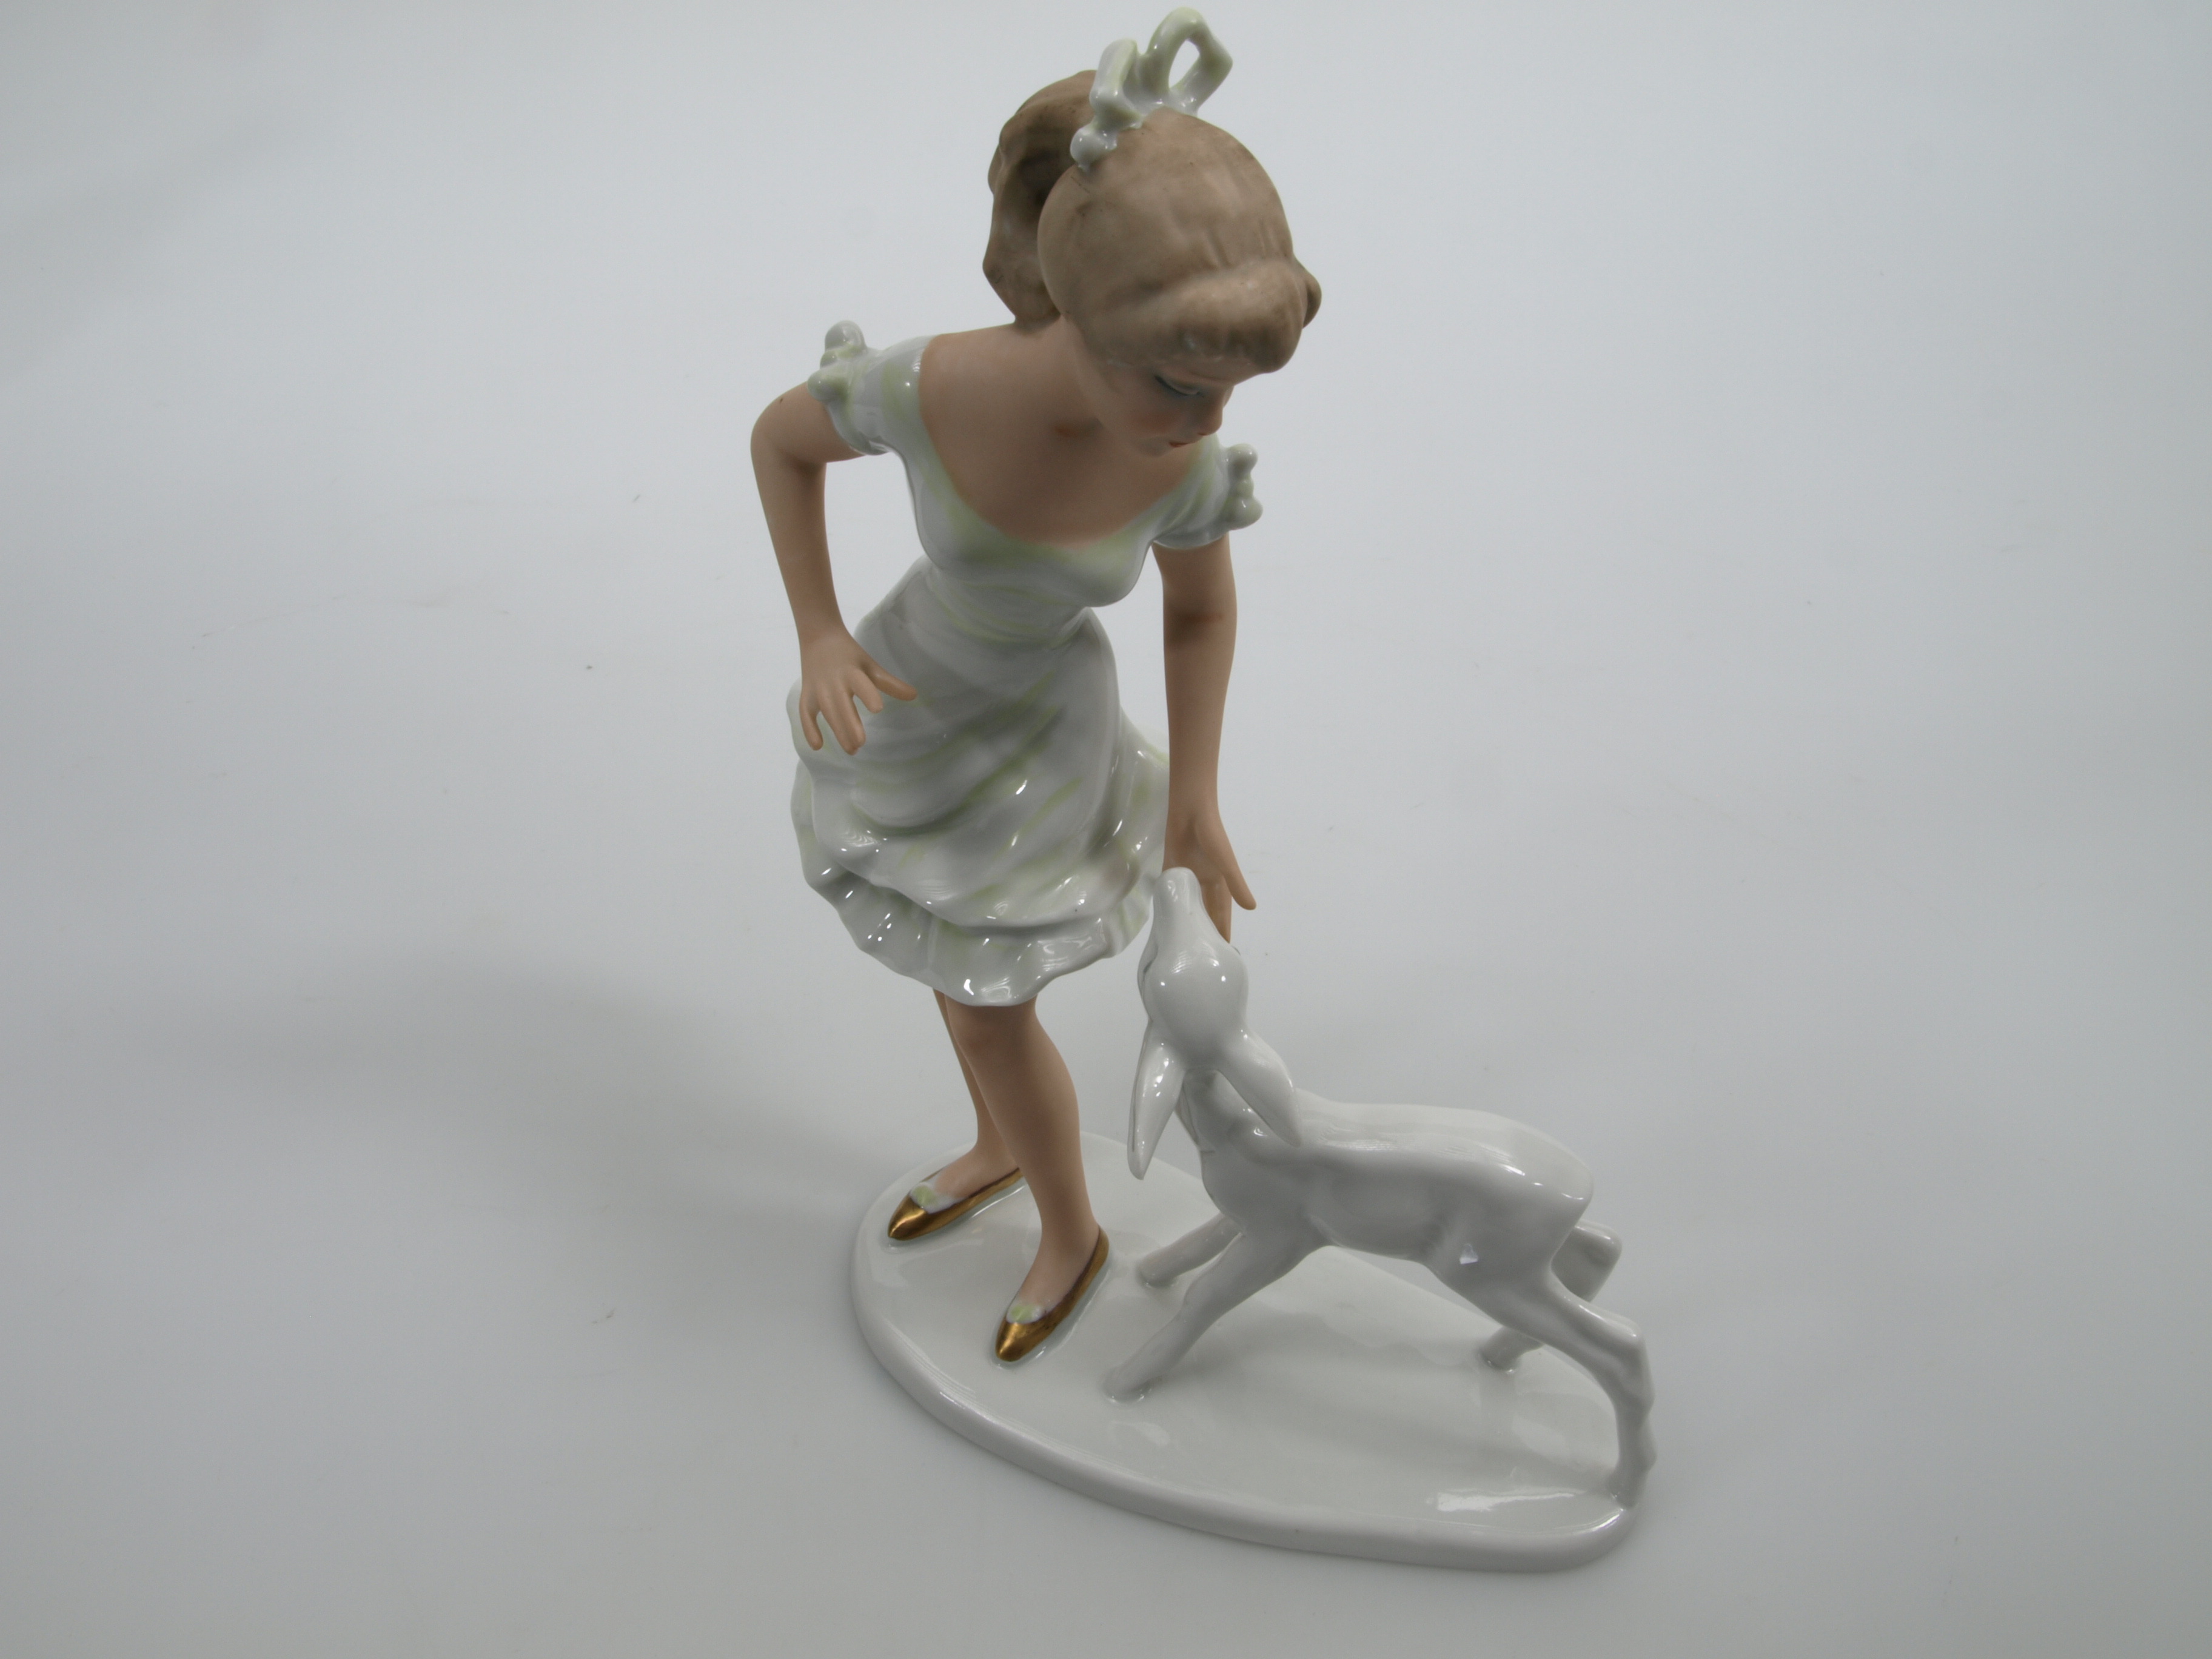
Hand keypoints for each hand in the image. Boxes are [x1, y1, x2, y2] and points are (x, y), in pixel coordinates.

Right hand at [797, 629, 915, 752]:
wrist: (819, 638)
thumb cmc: (850, 656)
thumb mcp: (870, 666)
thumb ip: (890, 683)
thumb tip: (914, 696)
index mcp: (852, 672)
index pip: (860, 683)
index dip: (868, 695)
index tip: (877, 709)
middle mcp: (833, 681)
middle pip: (841, 704)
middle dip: (850, 724)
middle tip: (861, 743)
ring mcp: (818, 689)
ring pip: (826, 712)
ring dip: (837, 731)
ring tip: (851, 749)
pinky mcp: (807, 695)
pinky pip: (805, 714)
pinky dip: (809, 730)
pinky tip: (818, 746)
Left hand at [1163, 802, 1254, 938]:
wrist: (1190, 811)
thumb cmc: (1212, 835)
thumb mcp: (1226, 862)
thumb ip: (1236, 884)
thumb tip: (1251, 908)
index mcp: (1219, 882)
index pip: (1221, 912)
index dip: (1223, 929)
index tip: (1224, 949)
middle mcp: (1203, 883)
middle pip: (1205, 911)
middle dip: (1206, 929)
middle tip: (1203, 951)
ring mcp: (1187, 877)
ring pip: (1188, 904)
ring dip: (1188, 919)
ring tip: (1185, 940)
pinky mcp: (1171, 870)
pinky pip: (1170, 892)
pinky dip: (1169, 903)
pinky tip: (1165, 917)